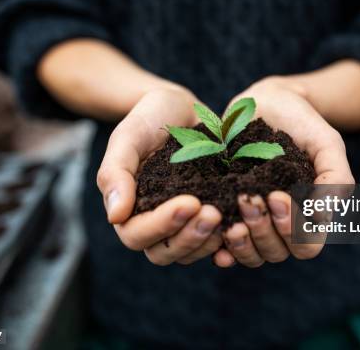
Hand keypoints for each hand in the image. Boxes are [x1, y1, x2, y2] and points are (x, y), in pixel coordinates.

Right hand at [97, 88, 223, 264]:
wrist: (179, 107)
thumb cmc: (148, 118)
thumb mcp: (128, 137)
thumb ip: (115, 173)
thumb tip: (115, 217)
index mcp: (129, 209)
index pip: (137, 235)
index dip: (162, 225)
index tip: (190, 202)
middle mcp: (154, 222)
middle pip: (164, 252)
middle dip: (190, 237)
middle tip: (214, 213)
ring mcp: (182, 223)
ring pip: (190, 252)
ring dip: (209, 241)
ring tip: (231, 218)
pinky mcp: (207, 216)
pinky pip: (214, 242)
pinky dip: (227, 240)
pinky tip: (244, 224)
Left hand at [213, 77, 354, 267]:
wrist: (267, 102)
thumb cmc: (302, 123)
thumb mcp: (327, 143)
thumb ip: (336, 177)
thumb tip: (323, 216)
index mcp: (309, 215)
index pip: (306, 246)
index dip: (293, 231)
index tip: (277, 195)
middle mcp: (281, 224)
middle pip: (276, 252)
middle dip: (263, 230)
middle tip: (248, 197)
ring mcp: (254, 221)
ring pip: (251, 254)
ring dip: (242, 241)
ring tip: (231, 218)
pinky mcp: (227, 212)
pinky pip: (223, 246)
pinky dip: (221, 248)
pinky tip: (215, 235)